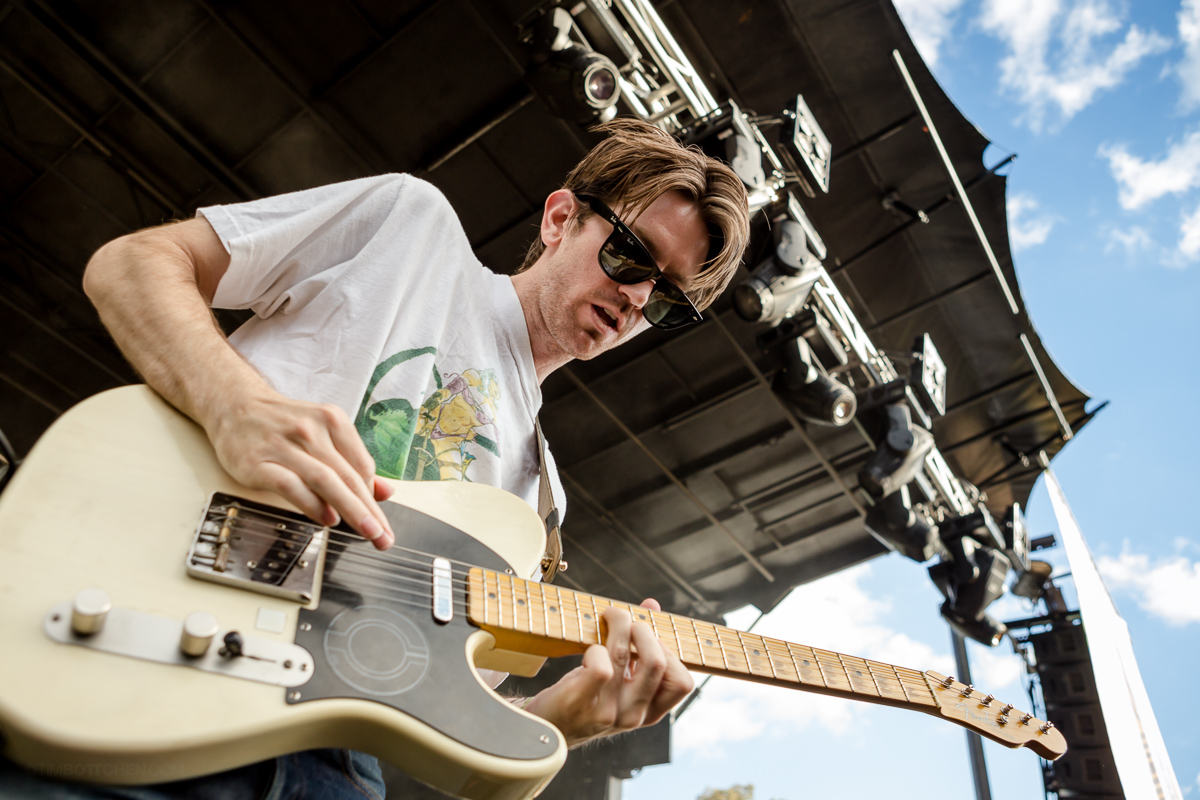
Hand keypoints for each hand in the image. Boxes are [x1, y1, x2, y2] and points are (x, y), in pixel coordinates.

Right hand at [205, 388, 394, 548]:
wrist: (235, 406)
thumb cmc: (284, 425)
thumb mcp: (324, 434)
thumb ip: (353, 463)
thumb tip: (387, 492)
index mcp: (332, 420)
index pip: (362, 466)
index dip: (374, 498)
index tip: (382, 522)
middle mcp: (311, 430)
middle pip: (348, 476)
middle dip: (370, 510)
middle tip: (383, 537)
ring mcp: (284, 445)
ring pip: (325, 480)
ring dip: (350, 509)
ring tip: (366, 531)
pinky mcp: (259, 461)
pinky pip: (291, 485)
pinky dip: (311, 504)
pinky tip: (326, 518)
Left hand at [523, 599, 693, 746]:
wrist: (547, 726)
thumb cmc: (586, 696)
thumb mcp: (619, 677)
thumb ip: (640, 645)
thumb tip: (651, 605)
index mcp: (649, 711)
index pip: (682, 682)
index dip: (668, 652)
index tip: (649, 638)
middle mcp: (634, 715)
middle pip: (658, 663)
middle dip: (644, 630)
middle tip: (628, 622)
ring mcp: (609, 713)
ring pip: (625, 655)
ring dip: (618, 625)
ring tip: (609, 616)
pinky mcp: (582, 704)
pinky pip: (600, 667)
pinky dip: (595, 649)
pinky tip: (588, 652)